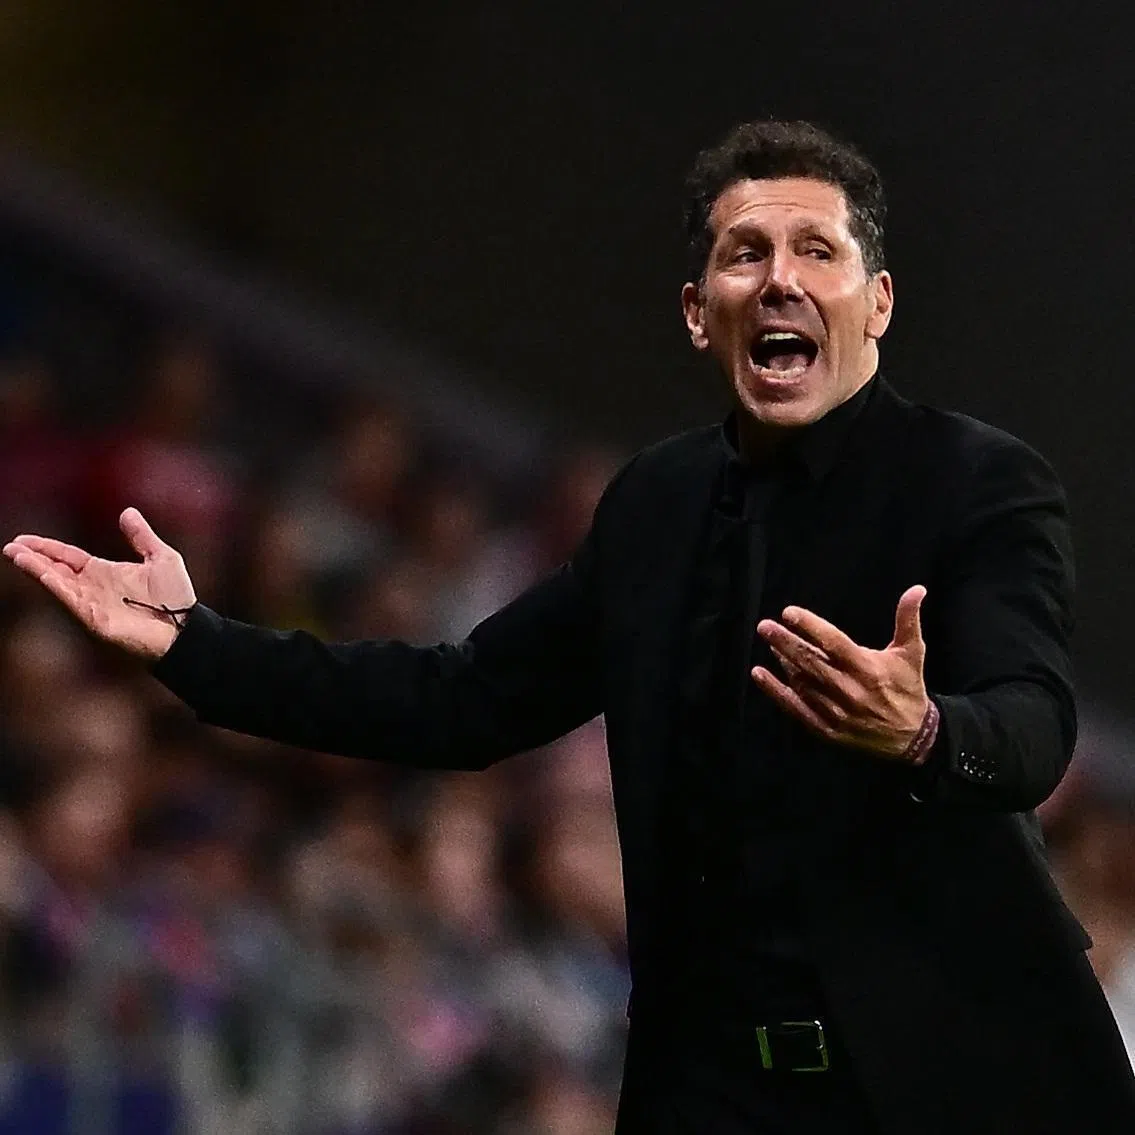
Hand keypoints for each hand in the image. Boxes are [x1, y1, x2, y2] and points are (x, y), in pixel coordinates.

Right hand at [2, 508, 196, 660]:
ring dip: (36, 569)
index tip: (24, 539)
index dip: (47, 548)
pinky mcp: (94, 618)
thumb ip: (141, 536)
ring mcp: (91, 603)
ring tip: (15, 554)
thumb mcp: (161, 557)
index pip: (68, 556)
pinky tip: (41, 573)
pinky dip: (55, 586)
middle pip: (55, 568)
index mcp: (105, 572)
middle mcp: (93, 587)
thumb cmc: (176, 597)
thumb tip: (127, 512)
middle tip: (10, 546)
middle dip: (33, 557)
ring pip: (57, 583)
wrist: (185, 628)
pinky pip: (71, 599)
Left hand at [751, 585, 929, 759]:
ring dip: (782, 661)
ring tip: (769, 642)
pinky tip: (758, 674)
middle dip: (785, 642)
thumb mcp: (912, 653)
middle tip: (764, 626)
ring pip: (801, 682)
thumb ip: (908, 620)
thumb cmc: (908, 688)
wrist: (912, 739)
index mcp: (868, 668)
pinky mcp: (826, 728)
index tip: (788, 612)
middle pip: (811, 662)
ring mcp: (835, 711)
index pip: (833, 643)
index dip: (810, 626)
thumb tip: (917, 589)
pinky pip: (795, 707)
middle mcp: (849, 690)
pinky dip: (775, 691)